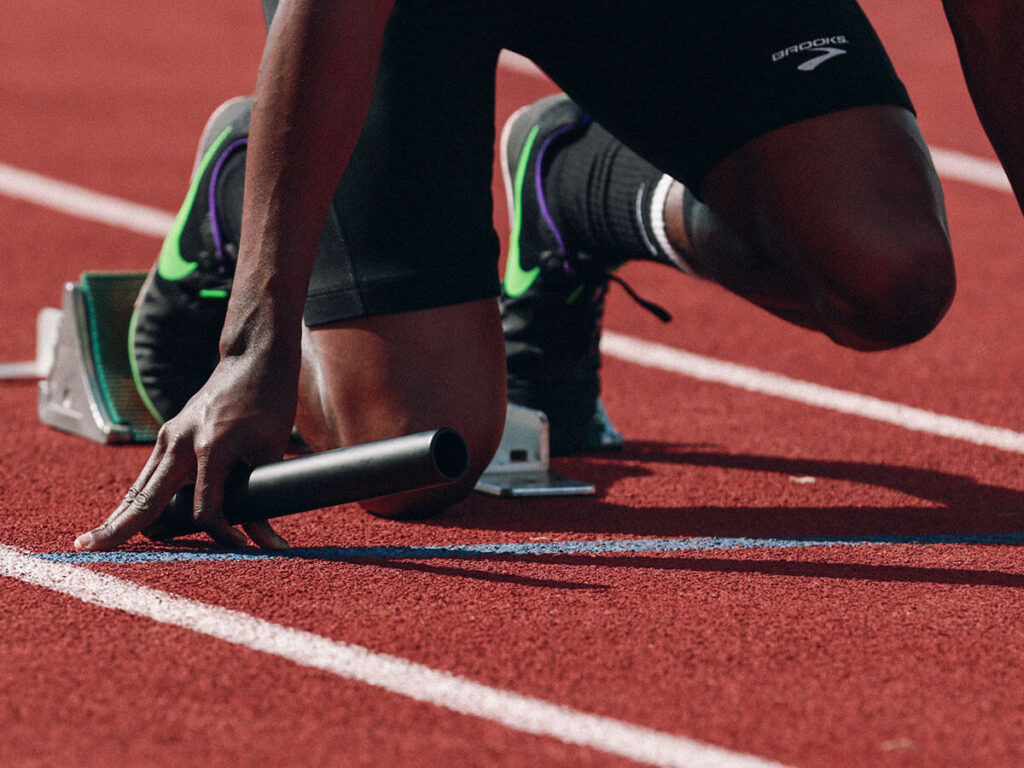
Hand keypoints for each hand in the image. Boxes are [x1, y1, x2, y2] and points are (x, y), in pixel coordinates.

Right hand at [74, 352, 297, 550]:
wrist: (253, 359)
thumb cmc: (269, 403)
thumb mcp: (272, 450)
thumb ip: (263, 495)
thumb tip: (264, 540)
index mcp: (212, 447)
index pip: (205, 508)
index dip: (223, 534)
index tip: (242, 547)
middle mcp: (181, 442)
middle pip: (146, 498)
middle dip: (119, 528)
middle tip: (87, 550)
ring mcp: (170, 436)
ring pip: (140, 486)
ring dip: (120, 515)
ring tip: (94, 542)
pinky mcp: (169, 434)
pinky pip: (149, 473)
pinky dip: (136, 498)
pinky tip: (123, 518)